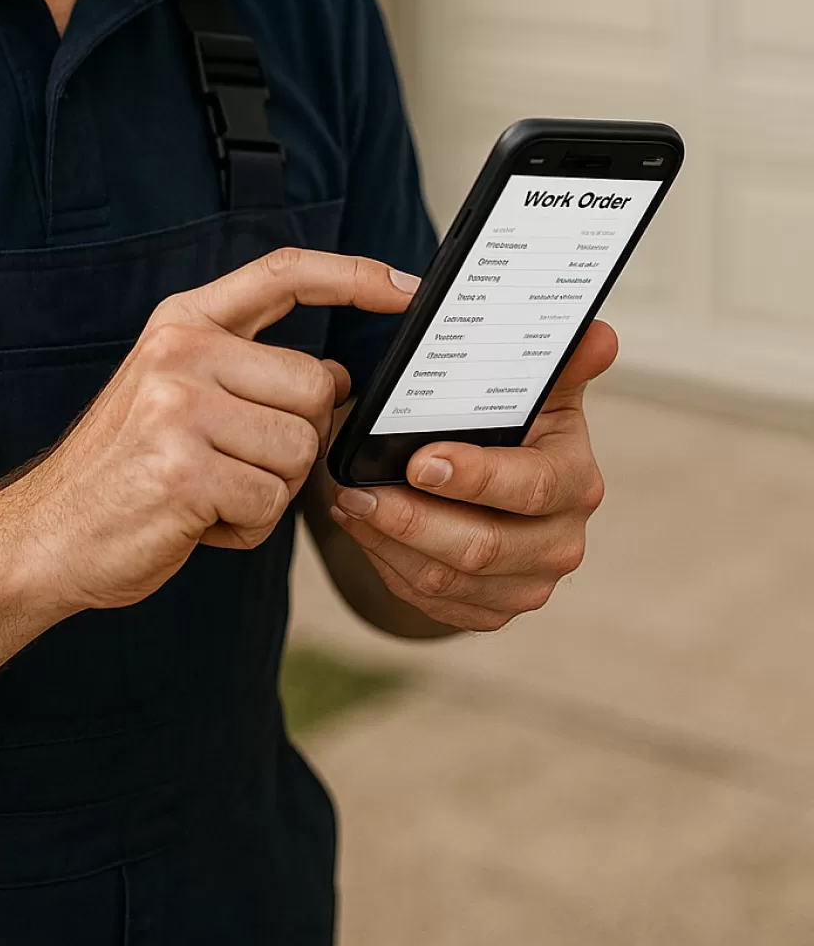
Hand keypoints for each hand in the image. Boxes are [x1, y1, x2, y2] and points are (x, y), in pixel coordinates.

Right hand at [11, 251, 417, 613]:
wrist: (45, 535)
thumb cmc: (124, 470)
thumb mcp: (177, 393)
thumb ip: (252, 371)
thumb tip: (340, 379)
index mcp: (183, 323)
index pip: (284, 274)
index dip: (352, 275)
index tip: (405, 289)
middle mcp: (180, 352)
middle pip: (317, 387)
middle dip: (296, 441)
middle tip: (232, 464)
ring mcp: (178, 408)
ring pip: (300, 451)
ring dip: (269, 491)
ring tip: (207, 493)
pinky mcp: (183, 471)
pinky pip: (269, 503)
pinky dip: (245, 528)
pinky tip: (197, 521)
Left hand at [328, 321, 613, 631]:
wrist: (506, 486)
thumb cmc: (518, 426)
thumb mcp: (538, 388)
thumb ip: (560, 362)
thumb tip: (598, 334)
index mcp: (575, 481)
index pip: (530, 486)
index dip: (476, 477)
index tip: (419, 461)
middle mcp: (560, 542)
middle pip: (481, 547)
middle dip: (412, 519)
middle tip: (357, 489)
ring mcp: (527, 584)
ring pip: (446, 579)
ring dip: (389, 541)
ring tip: (348, 502)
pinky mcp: (491, 611)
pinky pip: (431, 600)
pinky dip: (387, 565)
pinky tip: (361, 528)